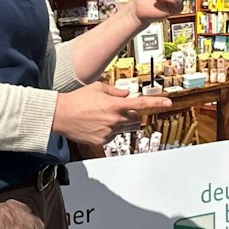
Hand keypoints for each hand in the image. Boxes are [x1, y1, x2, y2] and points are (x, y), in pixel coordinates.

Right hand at [52, 81, 172, 147]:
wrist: (61, 115)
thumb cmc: (77, 100)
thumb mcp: (98, 88)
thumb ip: (115, 91)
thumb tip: (125, 94)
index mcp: (115, 105)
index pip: (141, 103)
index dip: (156, 102)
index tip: (168, 102)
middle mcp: (115, 119)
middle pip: (135, 119)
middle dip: (131, 115)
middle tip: (118, 110)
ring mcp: (109, 132)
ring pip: (125, 129)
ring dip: (120, 123)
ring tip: (103, 117)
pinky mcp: (102, 141)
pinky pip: (113, 136)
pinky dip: (109, 131)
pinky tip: (96, 125)